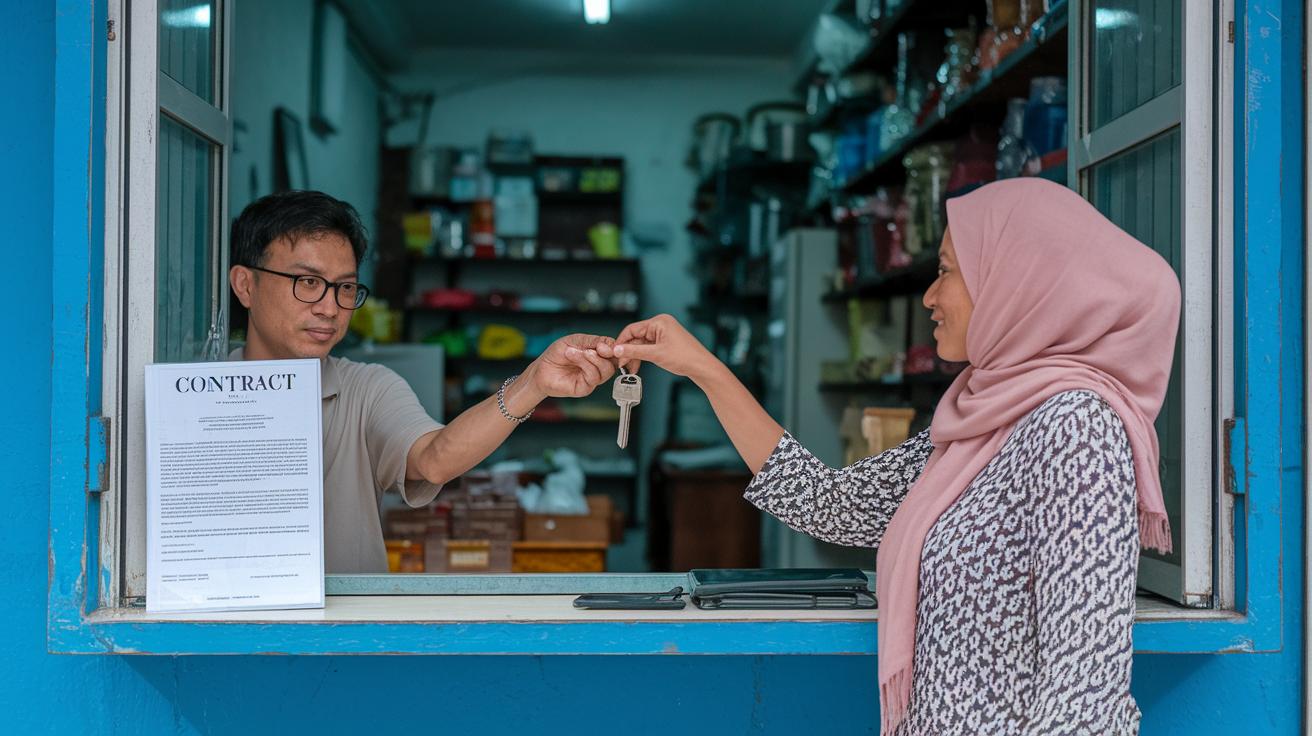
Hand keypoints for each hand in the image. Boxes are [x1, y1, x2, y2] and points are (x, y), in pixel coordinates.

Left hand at [527, 333, 618, 398]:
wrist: (540, 368)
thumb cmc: (557, 354)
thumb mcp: (575, 341)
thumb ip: (592, 341)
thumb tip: (610, 343)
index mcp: (598, 356)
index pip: (614, 352)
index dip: (613, 348)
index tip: (604, 344)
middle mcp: (597, 368)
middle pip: (614, 363)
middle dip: (607, 353)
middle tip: (597, 347)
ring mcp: (592, 380)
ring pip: (606, 370)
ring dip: (593, 358)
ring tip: (575, 351)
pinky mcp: (585, 388)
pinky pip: (593, 377)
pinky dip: (585, 364)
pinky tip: (572, 355)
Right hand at [596, 314, 716, 380]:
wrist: (701, 367)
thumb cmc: (685, 357)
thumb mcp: (655, 354)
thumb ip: (634, 351)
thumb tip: (618, 350)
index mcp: (659, 321)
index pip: (632, 329)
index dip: (622, 342)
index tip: (614, 353)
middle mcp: (661, 325)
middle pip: (636, 337)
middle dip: (628, 351)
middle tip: (621, 364)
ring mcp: (663, 334)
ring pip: (641, 344)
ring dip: (635, 356)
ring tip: (629, 369)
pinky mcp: (665, 342)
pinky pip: (648, 348)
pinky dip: (642, 356)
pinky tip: (637, 366)